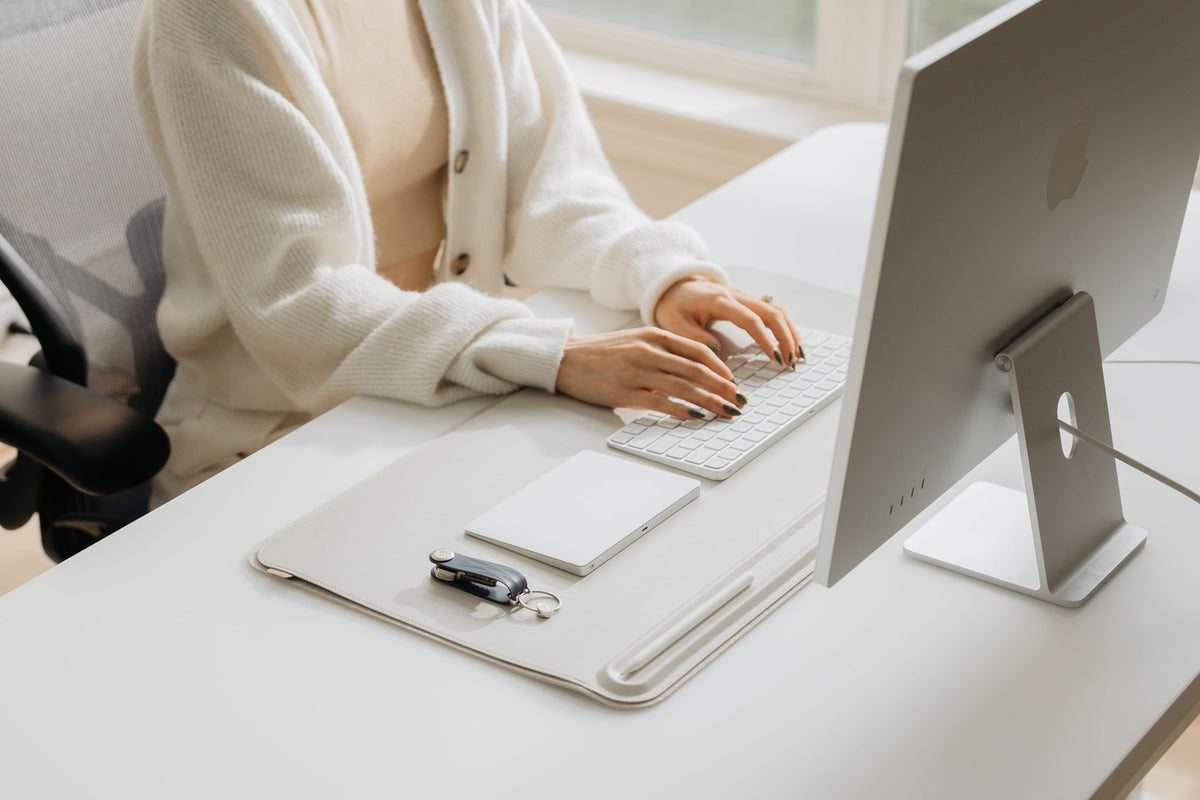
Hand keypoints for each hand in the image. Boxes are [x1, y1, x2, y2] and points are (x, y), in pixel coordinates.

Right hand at [555, 328, 746, 419]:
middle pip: (697, 370)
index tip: (733, 382)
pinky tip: (696, 417)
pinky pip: (662, 403)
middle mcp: (649, 352)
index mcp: (654, 336)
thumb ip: (662, 350)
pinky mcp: (626, 392)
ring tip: (726, 412)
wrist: (566, 359)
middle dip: (723, 388)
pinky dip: (683, 411)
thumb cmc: (601, 353)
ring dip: (711, 401)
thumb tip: (693, 367)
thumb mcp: (635, 341)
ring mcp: (638, 372)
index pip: (698, 351)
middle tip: (739, 401)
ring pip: (685, 387)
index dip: (720, 368)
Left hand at [654, 277, 803, 365]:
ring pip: (776, 310)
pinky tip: (791, 344)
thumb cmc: (673, 306)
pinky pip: (773, 311)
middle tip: (790, 362)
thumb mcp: (674, 323)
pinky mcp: (748, 302)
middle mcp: (737, 295)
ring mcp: (745, 297)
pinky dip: (786, 327)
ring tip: (797, 356)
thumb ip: (694, 337)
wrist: (674, 286)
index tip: (774, 357)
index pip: (749, 319)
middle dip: (785, 337)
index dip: (764, 338)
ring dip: (790, 332)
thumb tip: (718, 351)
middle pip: (771, 312)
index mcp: (719, 300)